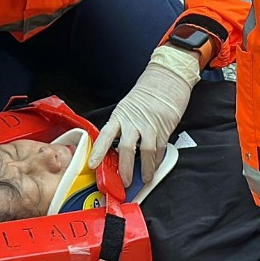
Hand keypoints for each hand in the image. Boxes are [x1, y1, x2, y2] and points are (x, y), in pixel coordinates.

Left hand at [88, 46, 200, 185]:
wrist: (166, 79)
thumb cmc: (145, 95)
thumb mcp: (127, 108)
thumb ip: (121, 126)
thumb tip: (115, 149)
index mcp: (120, 116)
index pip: (106, 135)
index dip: (99, 151)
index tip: (92, 164)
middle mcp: (133, 121)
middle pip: (126, 148)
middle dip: (124, 168)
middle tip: (123, 181)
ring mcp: (150, 125)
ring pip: (145, 151)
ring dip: (144, 168)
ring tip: (143, 178)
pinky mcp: (164, 128)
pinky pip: (160, 148)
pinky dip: (157, 160)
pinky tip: (154, 167)